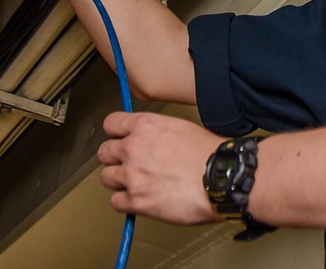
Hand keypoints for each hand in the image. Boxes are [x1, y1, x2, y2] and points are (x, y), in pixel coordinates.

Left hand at [97, 111, 222, 224]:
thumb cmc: (209, 154)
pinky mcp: (136, 201)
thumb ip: (156, 133)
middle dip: (114, 159)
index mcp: (145, 126)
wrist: (221, 178)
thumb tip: (150, 141)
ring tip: (136, 184)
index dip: (115, 133)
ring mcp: (132, 175)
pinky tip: (140, 199)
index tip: (119, 139)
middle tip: (129, 165)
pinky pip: (116, 202)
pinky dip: (126, 202)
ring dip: (119, 181)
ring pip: (106, 178)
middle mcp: (133, 148)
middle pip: (104, 153)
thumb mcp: (181, 127)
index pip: (110, 124)